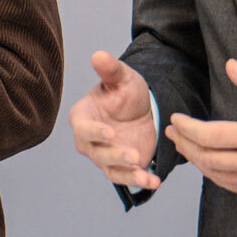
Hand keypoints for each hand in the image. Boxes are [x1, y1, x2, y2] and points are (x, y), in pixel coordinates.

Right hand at [70, 50, 161, 190]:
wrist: (142, 110)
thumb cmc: (124, 92)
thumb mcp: (122, 78)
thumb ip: (110, 70)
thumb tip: (98, 55)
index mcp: (83, 117)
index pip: (83, 127)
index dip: (95, 132)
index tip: (110, 133)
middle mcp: (89, 140)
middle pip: (96, 152)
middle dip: (114, 156)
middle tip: (133, 155)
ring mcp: (104, 155)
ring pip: (110, 169)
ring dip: (127, 174)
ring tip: (144, 175)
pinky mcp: (121, 167)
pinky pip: (126, 178)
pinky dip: (139, 181)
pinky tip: (153, 181)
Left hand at [164, 59, 236, 197]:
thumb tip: (231, 66)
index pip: (209, 136)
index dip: (187, 127)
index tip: (176, 118)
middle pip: (207, 158)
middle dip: (184, 144)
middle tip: (172, 132)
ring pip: (217, 177)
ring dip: (197, 162)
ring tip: (185, 147)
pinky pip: (234, 188)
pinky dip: (216, 177)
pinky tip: (210, 166)